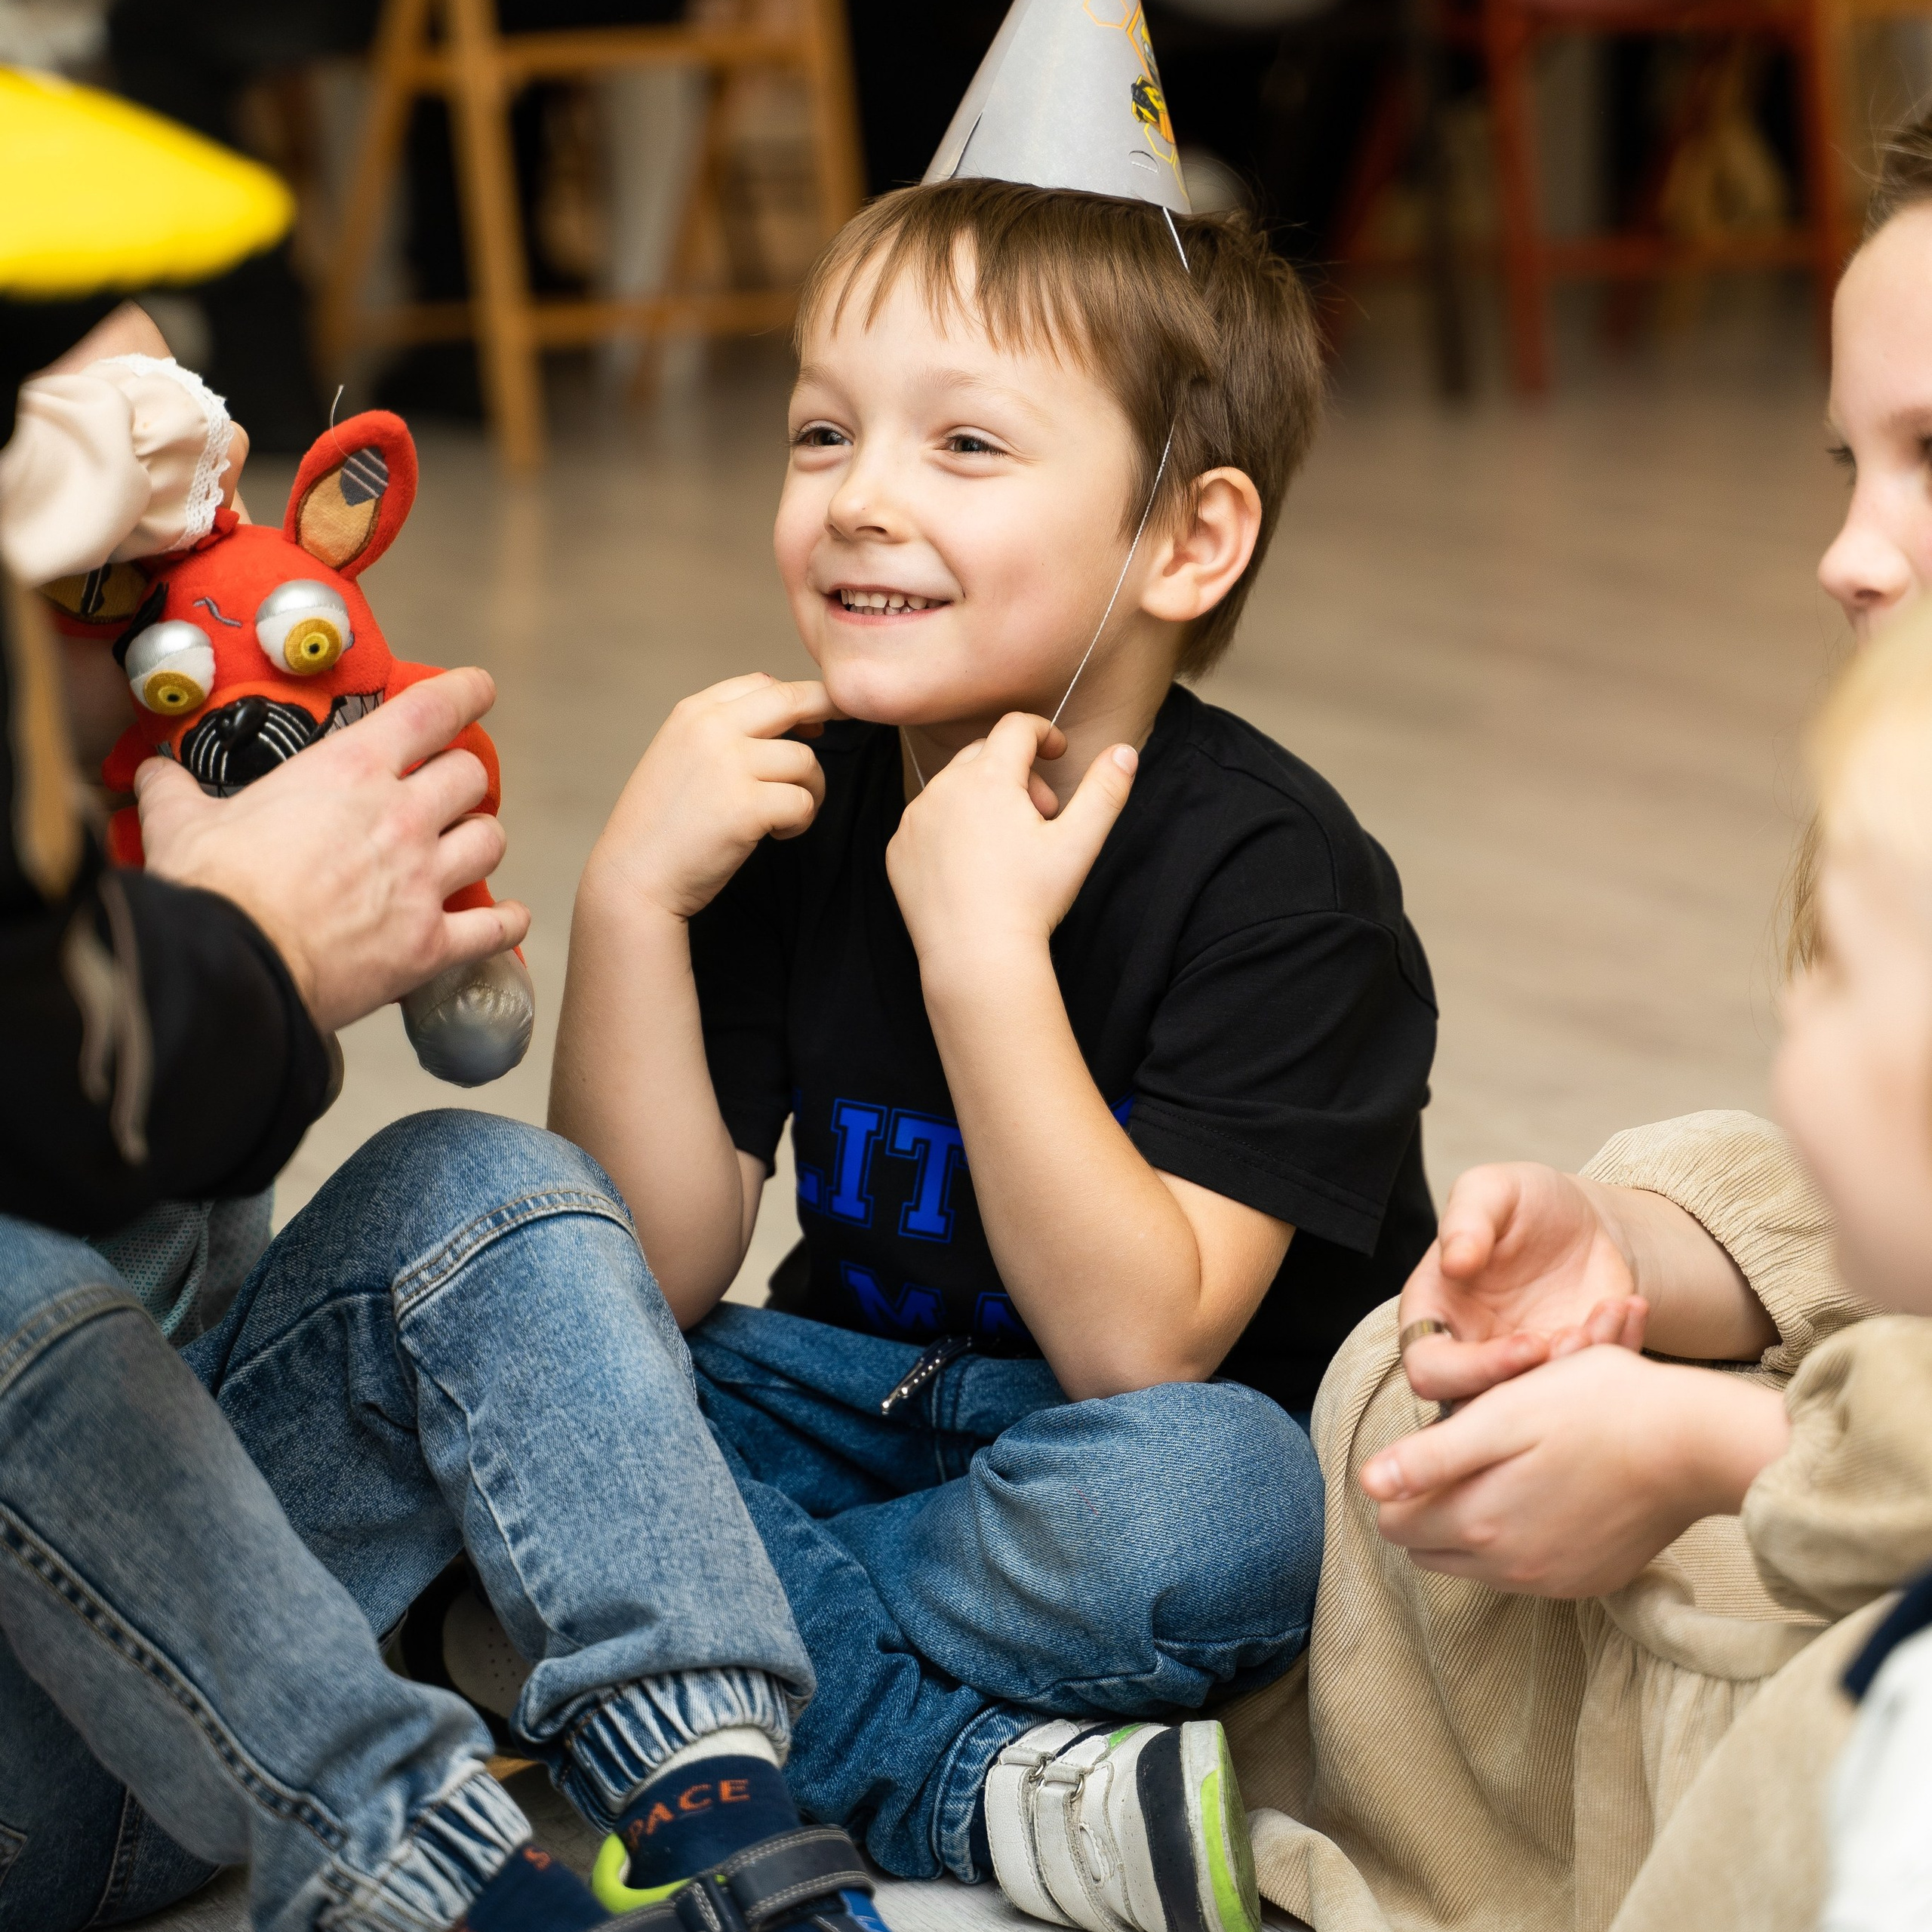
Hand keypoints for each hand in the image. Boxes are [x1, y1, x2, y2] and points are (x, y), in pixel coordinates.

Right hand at [136, 668, 528, 1032]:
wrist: (233, 966)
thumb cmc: (212, 891)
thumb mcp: (182, 823)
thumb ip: (175, 792)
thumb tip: (154, 775)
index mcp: (349, 772)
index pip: (429, 712)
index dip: (464, 694)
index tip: (479, 689)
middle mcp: (401, 818)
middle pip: (469, 778)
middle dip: (462, 780)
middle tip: (447, 790)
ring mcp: (423, 881)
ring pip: (490, 841)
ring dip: (480, 841)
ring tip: (465, 847)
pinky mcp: (432, 944)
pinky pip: (495, 926)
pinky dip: (505, 921)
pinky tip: (505, 918)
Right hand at [585, 674, 839, 922]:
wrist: (634, 877)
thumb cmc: (662, 824)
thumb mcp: (680, 755)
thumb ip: (722, 728)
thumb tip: (778, 699)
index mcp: (694, 713)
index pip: (760, 683)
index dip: (795, 698)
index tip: (813, 719)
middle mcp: (712, 729)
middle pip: (792, 701)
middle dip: (829, 708)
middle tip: (852, 720)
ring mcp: (730, 765)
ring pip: (805, 760)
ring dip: (808, 789)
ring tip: (783, 817)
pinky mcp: (748, 805)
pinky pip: (803, 801)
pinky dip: (800, 822)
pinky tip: (776, 835)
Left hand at [887, 713, 1136, 972]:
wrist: (977, 958)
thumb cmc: (1031, 900)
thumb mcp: (1079, 844)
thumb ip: (1105, 791)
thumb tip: (1124, 752)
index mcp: (987, 777)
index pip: (1016, 727)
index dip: (1044, 732)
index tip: (1058, 754)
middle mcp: (943, 788)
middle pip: (983, 754)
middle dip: (1018, 773)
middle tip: (1043, 816)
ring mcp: (914, 819)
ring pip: (953, 788)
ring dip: (983, 800)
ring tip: (1008, 845)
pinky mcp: (898, 849)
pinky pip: (927, 822)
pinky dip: (951, 829)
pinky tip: (974, 867)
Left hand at [1359, 1344, 1790, 1597]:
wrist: (1696, 1442)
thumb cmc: (1597, 1408)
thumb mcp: (1502, 1415)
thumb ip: (1430, 1459)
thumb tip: (1367, 1486)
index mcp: (1477, 1523)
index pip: (1394, 1522)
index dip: (1404, 1478)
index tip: (1438, 1442)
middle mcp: (1510, 1568)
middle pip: (1431, 1546)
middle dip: (1436, 1502)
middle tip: (1475, 1449)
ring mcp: (1553, 1581)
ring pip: (1477, 1559)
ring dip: (1480, 1518)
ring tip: (1516, 1464)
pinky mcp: (1590, 1581)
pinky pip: (1527, 1568)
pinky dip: (1523, 1535)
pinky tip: (1552, 1489)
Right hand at [1399, 1163, 1648, 1405]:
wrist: (1583, 1220)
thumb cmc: (1523, 1202)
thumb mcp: (1492, 1190)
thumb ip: (1465, 1219)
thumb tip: (1453, 1263)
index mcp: (1434, 1314)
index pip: (1429, 1369)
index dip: (1473, 1369)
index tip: (1529, 1344)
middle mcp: (1470, 1353)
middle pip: (1480, 1407)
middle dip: (1535, 1384)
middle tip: (1576, 1336)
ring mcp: (1521, 1371)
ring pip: (1538, 1408)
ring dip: (1580, 1369)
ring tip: (1608, 1311)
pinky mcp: (1568, 1374)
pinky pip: (1589, 1390)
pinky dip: (1615, 1352)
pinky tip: (1627, 1306)